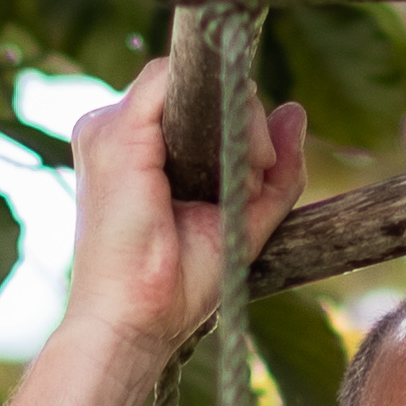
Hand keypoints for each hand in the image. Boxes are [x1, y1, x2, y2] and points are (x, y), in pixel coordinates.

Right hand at [0, 58, 307, 405]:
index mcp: (137, 151)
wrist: (136, 324)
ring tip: (258, 167)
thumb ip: (275, 169)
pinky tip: (248, 157)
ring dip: (240, 116)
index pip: (192, 102)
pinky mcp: (116, 132)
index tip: (264, 163)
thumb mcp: (242, 217)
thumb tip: (296, 110)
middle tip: (265, 167)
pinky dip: (223, 109)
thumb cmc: (178, 286)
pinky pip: (175, 81)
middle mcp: (116, 131)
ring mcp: (108, 128)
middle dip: (243, 119)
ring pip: (189, 81)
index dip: (236, 119)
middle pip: (194, 89)